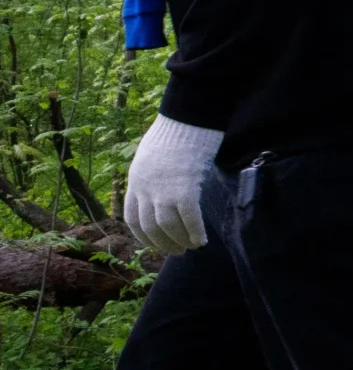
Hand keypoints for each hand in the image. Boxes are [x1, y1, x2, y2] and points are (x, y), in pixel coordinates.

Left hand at [125, 114, 223, 254]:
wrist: (187, 118)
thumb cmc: (177, 131)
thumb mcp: (153, 154)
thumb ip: (154, 174)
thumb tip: (164, 187)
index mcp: (136, 180)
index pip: (133, 218)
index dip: (143, 236)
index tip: (155, 245)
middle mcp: (145, 189)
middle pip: (149, 227)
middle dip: (163, 243)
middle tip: (176, 251)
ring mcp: (164, 191)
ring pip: (167, 227)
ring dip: (179, 241)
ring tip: (190, 247)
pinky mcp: (185, 189)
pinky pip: (189, 219)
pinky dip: (195, 232)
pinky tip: (202, 240)